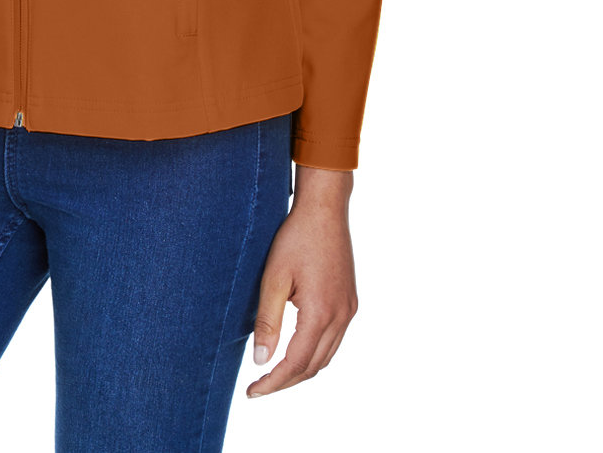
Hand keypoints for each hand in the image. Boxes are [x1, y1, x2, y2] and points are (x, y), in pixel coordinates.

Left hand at [246, 164, 358, 396]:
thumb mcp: (273, 278)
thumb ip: (267, 321)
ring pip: (326, 356)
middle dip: (286, 381)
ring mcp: (349, 310)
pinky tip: (297, 349)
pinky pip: (334, 340)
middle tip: (259, 387)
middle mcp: (341, 316)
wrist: (324, 210)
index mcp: (321, 313)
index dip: (273, 382)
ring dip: (301, 370)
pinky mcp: (350, 301)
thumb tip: (261, 360)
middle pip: (314, 366)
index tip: (252, 392)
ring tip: (274, 374)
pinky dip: (315, 353)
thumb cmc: (296, 238)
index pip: (296, 363)